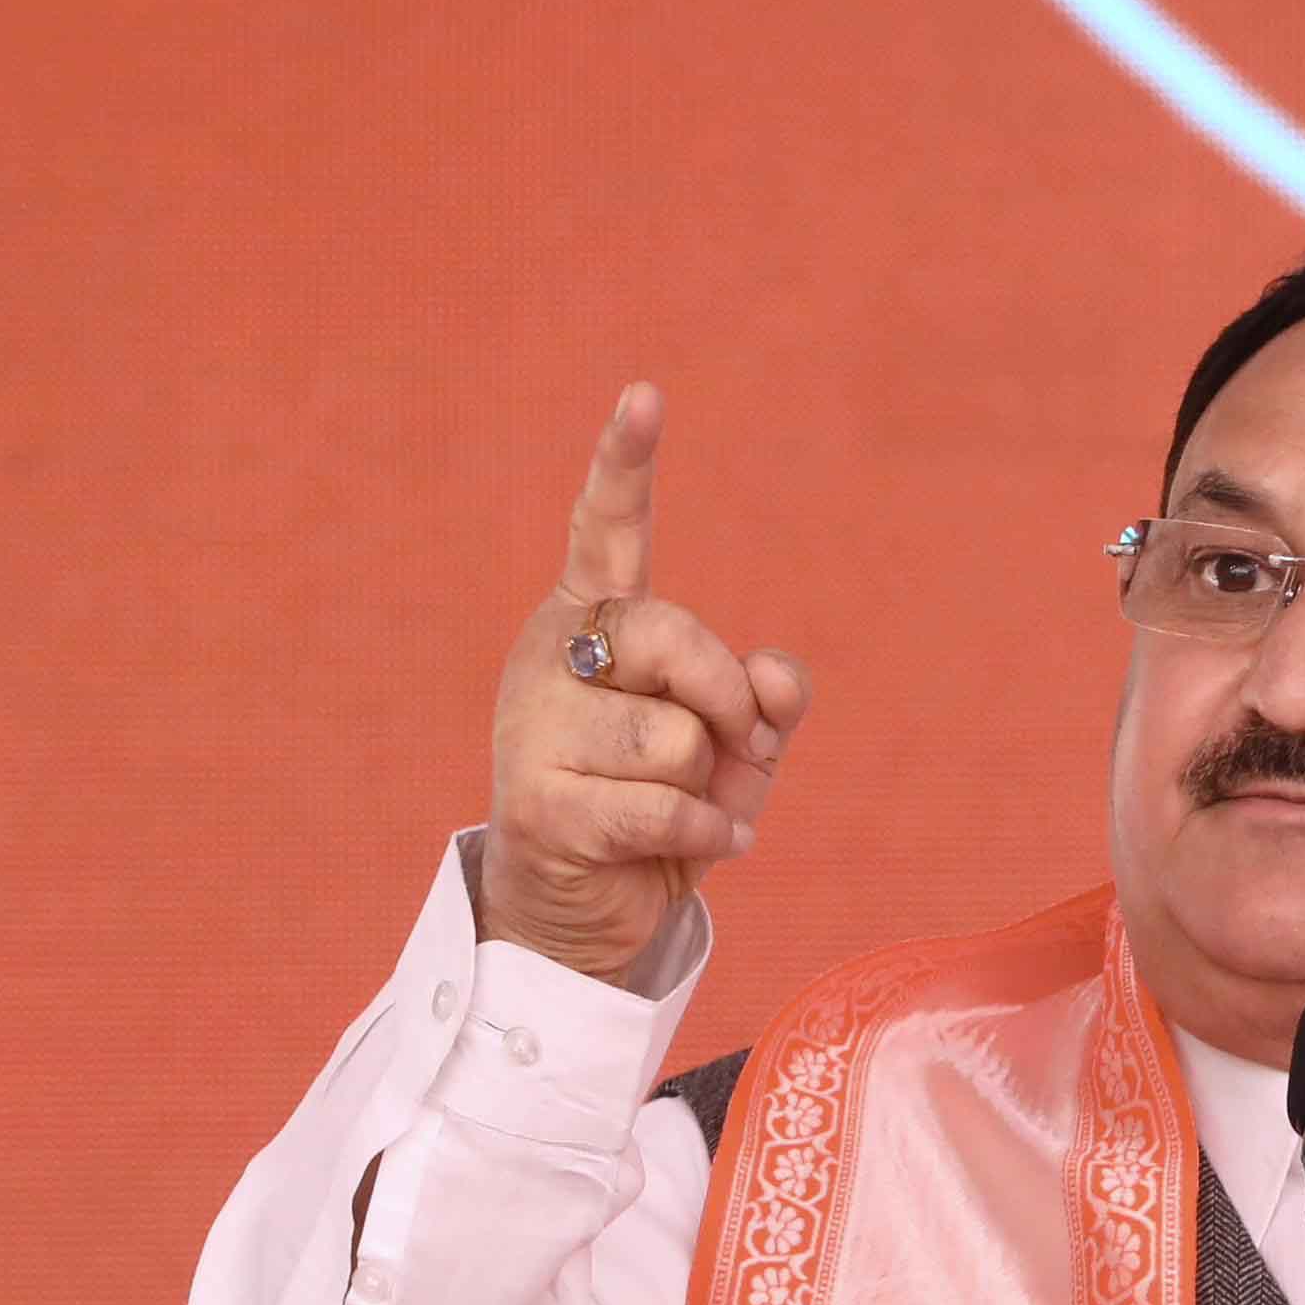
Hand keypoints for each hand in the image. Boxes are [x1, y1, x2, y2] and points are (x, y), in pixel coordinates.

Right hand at [477, 384, 811, 984]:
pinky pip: (665, 805)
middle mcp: (551, 657)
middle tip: (725, 747)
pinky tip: (688, 848)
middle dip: (725, 701)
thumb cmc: (664, 804)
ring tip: (676, 807)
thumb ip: (768, 695)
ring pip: (675, 737)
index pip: (608, 529)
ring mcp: (531, 728)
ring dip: (706, 784)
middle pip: (674, 636)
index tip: (646, 396)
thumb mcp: (738, 742)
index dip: (625, 463)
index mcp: (594, 621)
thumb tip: (773, 675)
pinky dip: (702, 834)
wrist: (590, 908)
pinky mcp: (536, 804)